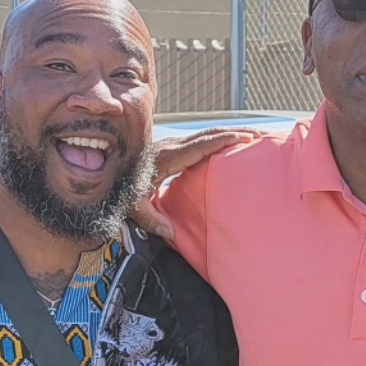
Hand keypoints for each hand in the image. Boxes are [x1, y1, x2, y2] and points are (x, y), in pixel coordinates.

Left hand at [132, 128, 252, 244]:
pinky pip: (199, 140)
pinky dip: (216, 139)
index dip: (223, 139)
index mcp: (168, 158)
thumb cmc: (121, 188)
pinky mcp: (172, 148)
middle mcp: (172, 147)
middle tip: (256, 133)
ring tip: (249, 135)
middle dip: (233, 132)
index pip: (200, 145)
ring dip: (226, 133)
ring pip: (204, 134)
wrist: (109, 169)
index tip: (243, 137)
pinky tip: (227, 143)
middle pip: (208, 134)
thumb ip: (151, 219)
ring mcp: (172, 145)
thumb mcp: (133, 206)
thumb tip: (170, 233)